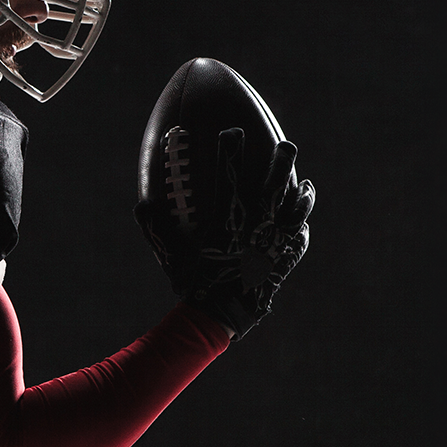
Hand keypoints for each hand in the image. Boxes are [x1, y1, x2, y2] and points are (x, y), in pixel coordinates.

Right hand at [136, 129, 313, 339]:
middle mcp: (256, 223)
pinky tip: (304, 205)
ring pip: (294, 204)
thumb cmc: (195, 282)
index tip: (233, 133)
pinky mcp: (286, 254)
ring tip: (301, 176)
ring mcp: (275, 239)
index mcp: (228, 216)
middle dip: (281, 160)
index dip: (232, 148)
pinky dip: (302, 215)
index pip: (230, 173)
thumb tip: (141, 206)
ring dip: (299, 188)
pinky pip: (299, 230)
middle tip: (285, 146)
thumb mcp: (171, 255)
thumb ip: (156, 228)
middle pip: (274, 182)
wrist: (222, 313)